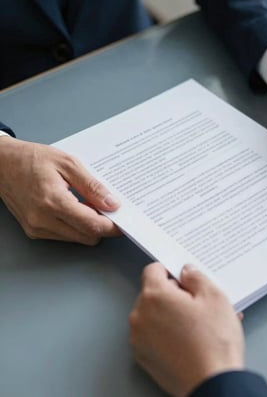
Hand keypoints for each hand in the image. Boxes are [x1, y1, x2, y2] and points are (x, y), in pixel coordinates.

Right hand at [0, 137, 120, 243]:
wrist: (1, 164)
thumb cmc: (32, 159)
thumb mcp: (68, 164)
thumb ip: (92, 186)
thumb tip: (112, 204)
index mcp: (53, 201)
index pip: (92, 225)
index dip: (112, 226)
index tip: (124, 221)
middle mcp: (43, 220)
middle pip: (87, 236)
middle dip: (102, 226)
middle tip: (108, 209)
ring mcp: (36, 228)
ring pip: (76, 238)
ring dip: (88, 226)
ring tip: (88, 205)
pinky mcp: (33, 231)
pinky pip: (64, 236)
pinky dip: (75, 226)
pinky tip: (75, 209)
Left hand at [129, 263, 243, 396]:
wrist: (213, 383)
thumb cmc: (214, 342)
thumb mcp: (214, 296)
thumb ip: (196, 276)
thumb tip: (186, 272)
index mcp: (154, 296)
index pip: (153, 270)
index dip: (170, 271)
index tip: (183, 280)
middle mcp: (140, 316)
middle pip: (152, 293)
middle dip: (172, 295)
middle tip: (196, 306)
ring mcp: (139, 339)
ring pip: (152, 314)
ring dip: (169, 314)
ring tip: (196, 326)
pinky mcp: (143, 357)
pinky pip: (151, 335)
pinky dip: (165, 333)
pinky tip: (188, 340)